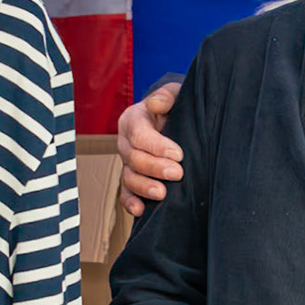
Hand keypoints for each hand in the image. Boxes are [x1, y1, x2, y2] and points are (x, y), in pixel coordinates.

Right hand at [118, 82, 183, 215]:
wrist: (175, 119)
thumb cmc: (175, 105)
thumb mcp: (173, 93)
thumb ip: (166, 95)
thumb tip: (155, 103)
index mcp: (133, 120)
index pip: (139, 134)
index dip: (157, 145)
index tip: (179, 154)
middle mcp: (125, 142)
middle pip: (133, 158)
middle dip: (155, 167)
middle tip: (178, 173)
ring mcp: (127, 162)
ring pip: (128, 177)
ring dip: (144, 187)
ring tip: (162, 194)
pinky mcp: (132, 178)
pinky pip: (126, 192)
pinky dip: (131, 203)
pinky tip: (140, 211)